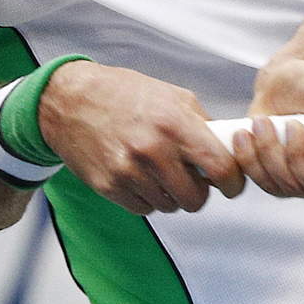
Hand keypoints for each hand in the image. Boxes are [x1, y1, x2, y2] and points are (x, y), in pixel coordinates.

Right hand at [38, 61, 244, 214]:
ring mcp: (128, 171)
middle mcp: (152, 150)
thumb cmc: (124, 94)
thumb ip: (203, 125)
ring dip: (171, 195)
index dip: (233, 182)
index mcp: (174, 123)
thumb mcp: (172, 96)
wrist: (70, 101)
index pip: (220, 168)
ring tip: (160, 172)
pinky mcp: (108, 187)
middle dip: (199, 193)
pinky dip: (147, 198)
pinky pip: (144, 209)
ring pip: (170, 206)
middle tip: (193, 180)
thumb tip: (227, 151)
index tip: (231, 185)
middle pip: (196, 198)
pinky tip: (140, 177)